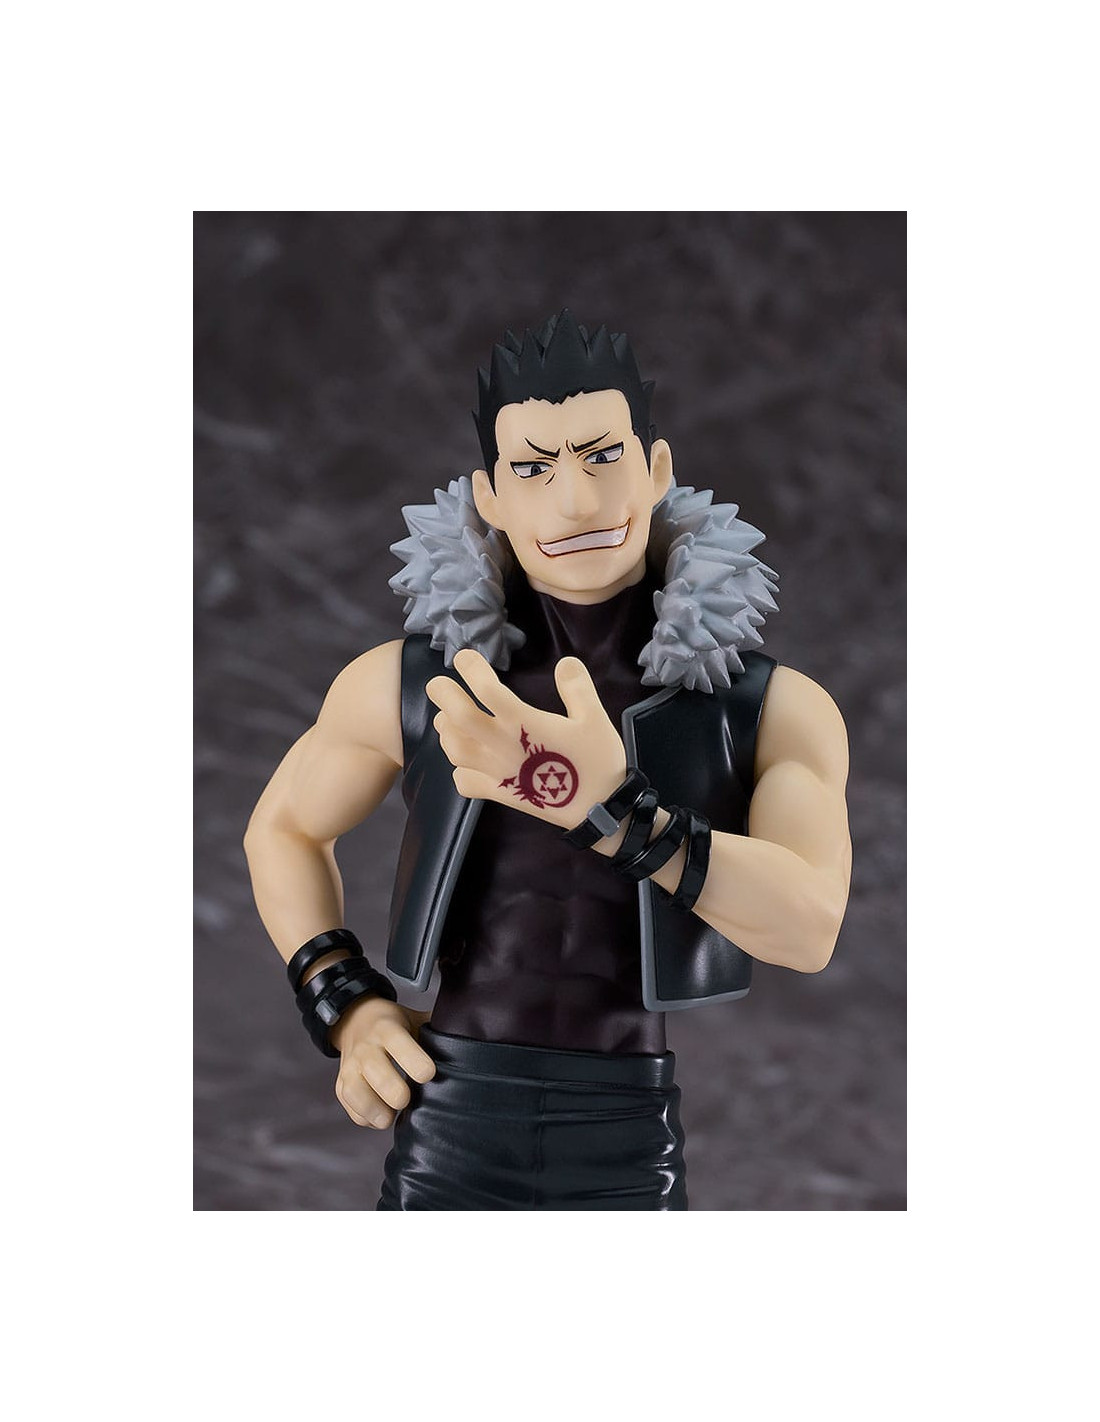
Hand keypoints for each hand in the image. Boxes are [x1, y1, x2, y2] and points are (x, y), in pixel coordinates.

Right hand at [330, 996, 435, 1128]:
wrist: (356, 1020)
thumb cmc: (395, 1026)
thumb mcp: (415, 1018)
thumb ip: (439, 1028)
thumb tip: (474, 1035)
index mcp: (388, 1028)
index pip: (398, 1043)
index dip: (415, 1061)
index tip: (429, 1075)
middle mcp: (366, 1047)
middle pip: (376, 1072)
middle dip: (394, 1091)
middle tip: (408, 1100)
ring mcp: (350, 1067)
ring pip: (355, 1091)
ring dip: (375, 1110)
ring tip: (390, 1117)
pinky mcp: (341, 1085)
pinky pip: (350, 1107)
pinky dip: (365, 1118)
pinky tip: (380, 1117)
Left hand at [426, 649, 627, 827]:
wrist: (600, 810)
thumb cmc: (597, 762)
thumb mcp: (595, 718)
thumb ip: (577, 687)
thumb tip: (565, 662)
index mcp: (524, 723)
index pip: (486, 688)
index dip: (470, 667)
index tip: (465, 658)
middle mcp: (503, 745)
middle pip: (457, 716)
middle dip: (442, 694)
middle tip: (439, 684)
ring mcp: (497, 772)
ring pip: (454, 749)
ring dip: (445, 730)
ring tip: (447, 718)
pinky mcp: (499, 793)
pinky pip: (465, 781)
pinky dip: (458, 768)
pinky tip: (467, 760)